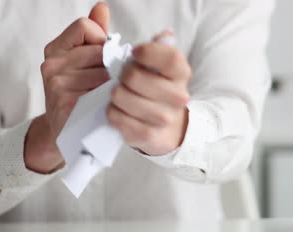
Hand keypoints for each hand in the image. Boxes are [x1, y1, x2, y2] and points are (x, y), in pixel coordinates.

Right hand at [24, 2, 109, 173]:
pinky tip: (103, 106)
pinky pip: (100, 91)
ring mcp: (56, 85)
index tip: (101, 58)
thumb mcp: (84, 62)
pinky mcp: (65, 104)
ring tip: (105, 96)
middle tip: (108, 82)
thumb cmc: (79, 95)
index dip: (100, 40)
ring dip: (112, 84)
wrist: (67, 134)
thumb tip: (101, 7)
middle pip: (98, 49)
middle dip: (110, 64)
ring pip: (103, 71)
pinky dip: (108, 99)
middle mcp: (51, 65)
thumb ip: (94, 35)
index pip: (85, 26)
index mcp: (54, 50)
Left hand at [107, 32, 191, 155]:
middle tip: (122, 78)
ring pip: (121, 97)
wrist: (167, 127)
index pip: (169, 58)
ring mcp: (163, 118)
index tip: (134, 52)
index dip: (147, 52)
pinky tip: (118, 109)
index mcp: (181, 74)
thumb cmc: (157, 88)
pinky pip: (116, 117)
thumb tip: (164, 35)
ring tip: (119, 94)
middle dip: (122, 75)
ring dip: (115, 94)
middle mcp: (177, 97)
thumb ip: (159, 48)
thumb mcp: (161, 66)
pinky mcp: (146, 136)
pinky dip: (112, 111)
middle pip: (134, 77)